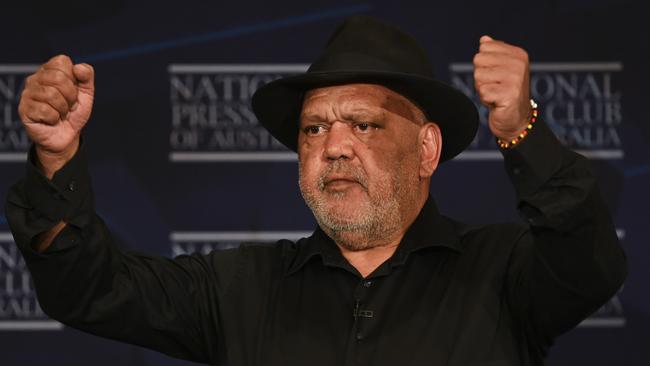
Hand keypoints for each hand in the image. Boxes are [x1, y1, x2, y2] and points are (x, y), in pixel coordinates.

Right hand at [18, 55, 94, 177]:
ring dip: (63, 108)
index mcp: (49, 70)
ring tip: (60, 113)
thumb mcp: (87, 94)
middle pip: (57, 78)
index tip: (73, 91)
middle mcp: (35, 79)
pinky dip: (55, 118)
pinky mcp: (24, 109)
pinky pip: (45, 110)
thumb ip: (87, 76)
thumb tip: (78, 67)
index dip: (73, 79)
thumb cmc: (74, 113)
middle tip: (69, 105)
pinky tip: (52, 120)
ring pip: (51, 94)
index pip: (61, 61)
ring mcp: (27, 93)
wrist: (67, 136)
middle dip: (71, 95)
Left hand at [473, 36, 531, 141]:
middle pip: (478, 61)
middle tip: (494, 86)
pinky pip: (482, 91)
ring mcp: (515, 79)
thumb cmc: (504, 93)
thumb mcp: (499, 69)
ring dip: (483, 89)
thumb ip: (492, 53)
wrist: (516, 119)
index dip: (484, 64)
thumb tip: (484, 39)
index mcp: (517, 54)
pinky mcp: (509, 94)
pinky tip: (497, 102)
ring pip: (478, 76)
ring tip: (496, 94)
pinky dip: (485, 100)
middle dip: (481, 77)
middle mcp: (518, 64)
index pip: (483, 48)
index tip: (496, 75)